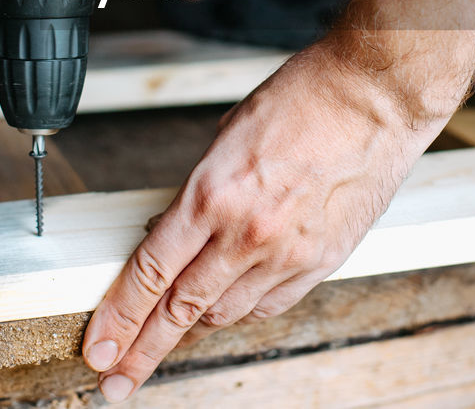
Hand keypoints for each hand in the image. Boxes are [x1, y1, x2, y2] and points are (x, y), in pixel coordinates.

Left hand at [80, 39, 431, 402]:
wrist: (376, 95)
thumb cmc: (305, 97)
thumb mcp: (227, 135)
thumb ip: (199, 192)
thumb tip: (174, 229)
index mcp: (214, 194)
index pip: (150, 273)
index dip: (117, 318)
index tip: (98, 347)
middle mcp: (248, 233)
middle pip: (180, 310)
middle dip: (141, 350)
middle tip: (115, 379)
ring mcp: (288, 253)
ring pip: (224, 314)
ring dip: (190, 330)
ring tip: (165, 343)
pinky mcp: (322, 261)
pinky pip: (269, 305)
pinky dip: (240, 311)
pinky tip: (224, 312)